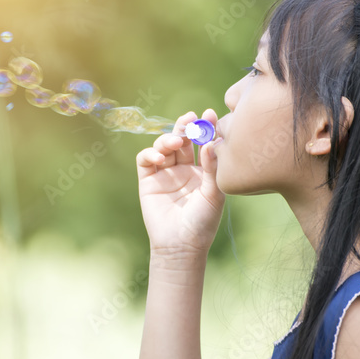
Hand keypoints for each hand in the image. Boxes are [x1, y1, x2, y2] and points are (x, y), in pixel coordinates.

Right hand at [136, 109, 223, 263]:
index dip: (206, 127)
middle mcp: (184, 167)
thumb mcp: (214, 194)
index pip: (204, 142)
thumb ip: (213, 168)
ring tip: (176, 142)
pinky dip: (151, 153)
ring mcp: (165, 172)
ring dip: (169, 138)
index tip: (210, 113)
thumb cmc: (202, 222)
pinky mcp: (148, 179)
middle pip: (183, 138)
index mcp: (203, 169)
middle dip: (186, 126)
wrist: (181, 245)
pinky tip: (160, 158)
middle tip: (190, 118)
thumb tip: (212, 142)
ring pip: (164, 145)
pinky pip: (145, 159)